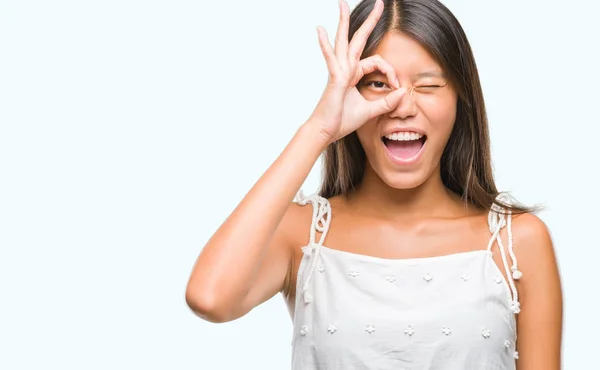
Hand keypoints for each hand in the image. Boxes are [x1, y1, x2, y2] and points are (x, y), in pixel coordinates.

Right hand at [307, 0, 406, 144]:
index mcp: (353, 74)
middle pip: (358, 39)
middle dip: (369, 21)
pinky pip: (331, 58)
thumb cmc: (342, 121)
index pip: (377, 62)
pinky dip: (325, 44)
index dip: (390, 72)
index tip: (397, 87)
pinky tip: (320, 30)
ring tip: (342, 3)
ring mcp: (338, 71)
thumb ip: (387, 103)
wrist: (326, 131)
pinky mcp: (334, 78)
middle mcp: (345, 68)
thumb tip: (403, 93)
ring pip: (343, 41)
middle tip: (379, 3)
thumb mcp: (370, 111)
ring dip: (343, 22)